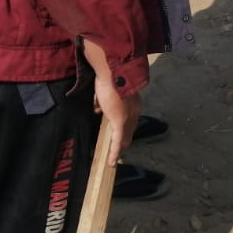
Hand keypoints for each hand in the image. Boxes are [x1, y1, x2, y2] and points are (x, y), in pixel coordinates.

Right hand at [82, 39, 140, 165]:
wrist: (113, 71)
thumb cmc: (108, 75)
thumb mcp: (107, 88)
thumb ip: (104, 99)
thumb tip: (98, 108)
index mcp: (132, 100)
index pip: (130, 117)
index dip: (125, 126)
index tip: (119, 131)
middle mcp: (134, 110)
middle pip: (130, 129)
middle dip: (124, 138)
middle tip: (118, 147)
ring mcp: (128, 117)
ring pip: (125, 137)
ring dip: (119, 147)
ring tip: (115, 157)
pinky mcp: (120, 122)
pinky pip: (118, 141)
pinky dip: (115, 152)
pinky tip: (112, 162)